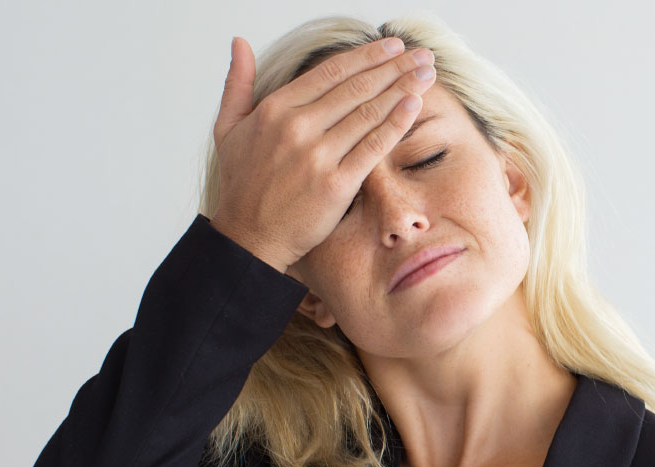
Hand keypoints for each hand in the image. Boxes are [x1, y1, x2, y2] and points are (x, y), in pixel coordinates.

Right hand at [209, 36, 436, 272]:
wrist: (249, 237)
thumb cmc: (241, 185)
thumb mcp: (228, 128)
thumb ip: (237, 83)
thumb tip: (239, 42)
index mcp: (275, 109)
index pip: (330, 72)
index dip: (366, 56)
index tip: (391, 46)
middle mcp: (296, 127)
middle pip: (356, 87)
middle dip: (394, 67)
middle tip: (421, 56)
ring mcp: (316, 156)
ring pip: (368, 112)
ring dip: (402, 88)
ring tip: (426, 73)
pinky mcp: (335, 184)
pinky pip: (372, 147)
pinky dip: (395, 123)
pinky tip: (414, 105)